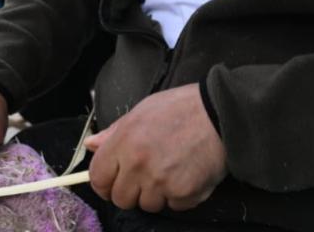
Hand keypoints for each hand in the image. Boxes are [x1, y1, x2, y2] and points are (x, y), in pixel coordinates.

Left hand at [84, 84, 226, 212]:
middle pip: (120, 199)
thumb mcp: (142, 111)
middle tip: (147, 176)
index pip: (98, 178)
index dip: (104, 183)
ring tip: (172, 170)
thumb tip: (92, 145)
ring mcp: (160, 182)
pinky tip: (188, 174)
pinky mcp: (183, 194)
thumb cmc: (182, 108)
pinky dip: (180, 196)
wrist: (221, 113)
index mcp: (124, 141)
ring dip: (157, 194)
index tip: (113, 182)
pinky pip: (174, 206)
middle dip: (132, 191)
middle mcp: (138, 164)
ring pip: (147, 205)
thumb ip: (115, 132)